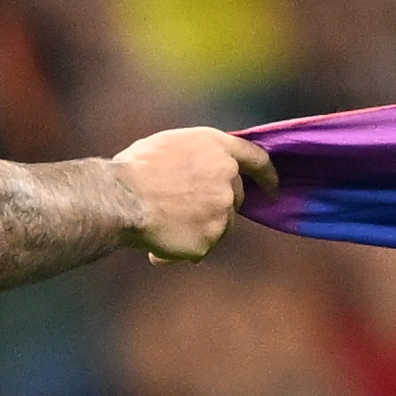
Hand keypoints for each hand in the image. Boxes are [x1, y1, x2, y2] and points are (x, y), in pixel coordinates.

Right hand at [115, 124, 273, 262]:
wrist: (122, 198)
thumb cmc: (134, 170)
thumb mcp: (169, 145)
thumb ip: (195, 156)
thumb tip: (198, 171)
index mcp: (216, 147)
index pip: (257, 159)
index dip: (267, 175)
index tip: (273, 189)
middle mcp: (226, 176)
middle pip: (237, 198)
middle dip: (218, 206)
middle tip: (188, 211)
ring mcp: (222, 209)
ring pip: (221, 226)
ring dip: (200, 228)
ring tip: (164, 227)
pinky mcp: (211, 237)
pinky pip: (203, 248)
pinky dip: (184, 250)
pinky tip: (159, 245)